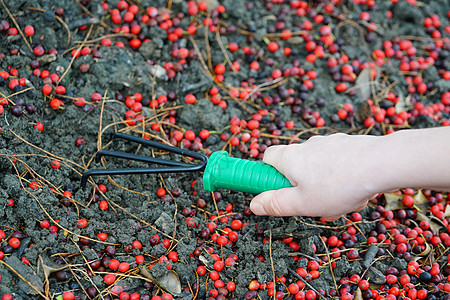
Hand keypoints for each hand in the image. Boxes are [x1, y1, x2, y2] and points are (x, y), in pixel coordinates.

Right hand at [250, 133, 379, 219]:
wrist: (383, 163)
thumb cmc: (340, 185)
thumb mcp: (302, 204)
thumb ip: (275, 204)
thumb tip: (253, 204)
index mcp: (290, 157)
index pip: (267, 158)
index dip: (268, 174)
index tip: (275, 190)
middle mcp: (307, 145)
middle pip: (295, 165)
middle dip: (302, 185)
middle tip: (313, 202)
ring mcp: (329, 142)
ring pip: (319, 166)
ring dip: (324, 183)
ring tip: (340, 200)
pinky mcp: (349, 144)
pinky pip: (338, 162)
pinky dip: (341, 176)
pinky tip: (354, 190)